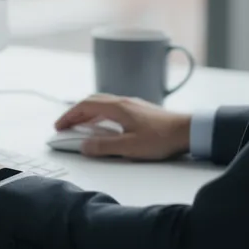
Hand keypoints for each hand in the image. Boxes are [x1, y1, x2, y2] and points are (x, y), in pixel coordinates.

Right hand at [55, 94, 191, 160]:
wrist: (189, 131)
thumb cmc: (163, 138)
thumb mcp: (130, 147)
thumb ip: (104, 146)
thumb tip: (84, 146)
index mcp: (118, 107)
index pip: (85, 106)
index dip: (69, 115)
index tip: (59, 126)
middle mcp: (124, 102)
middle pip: (92, 102)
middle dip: (76, 114)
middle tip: (66, 126)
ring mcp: (133, 105)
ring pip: (103, 105)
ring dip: (88, 115)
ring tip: (81, 128)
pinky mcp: (141, 112)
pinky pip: (113, 109)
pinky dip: (101, 116)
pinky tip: (105, 127)